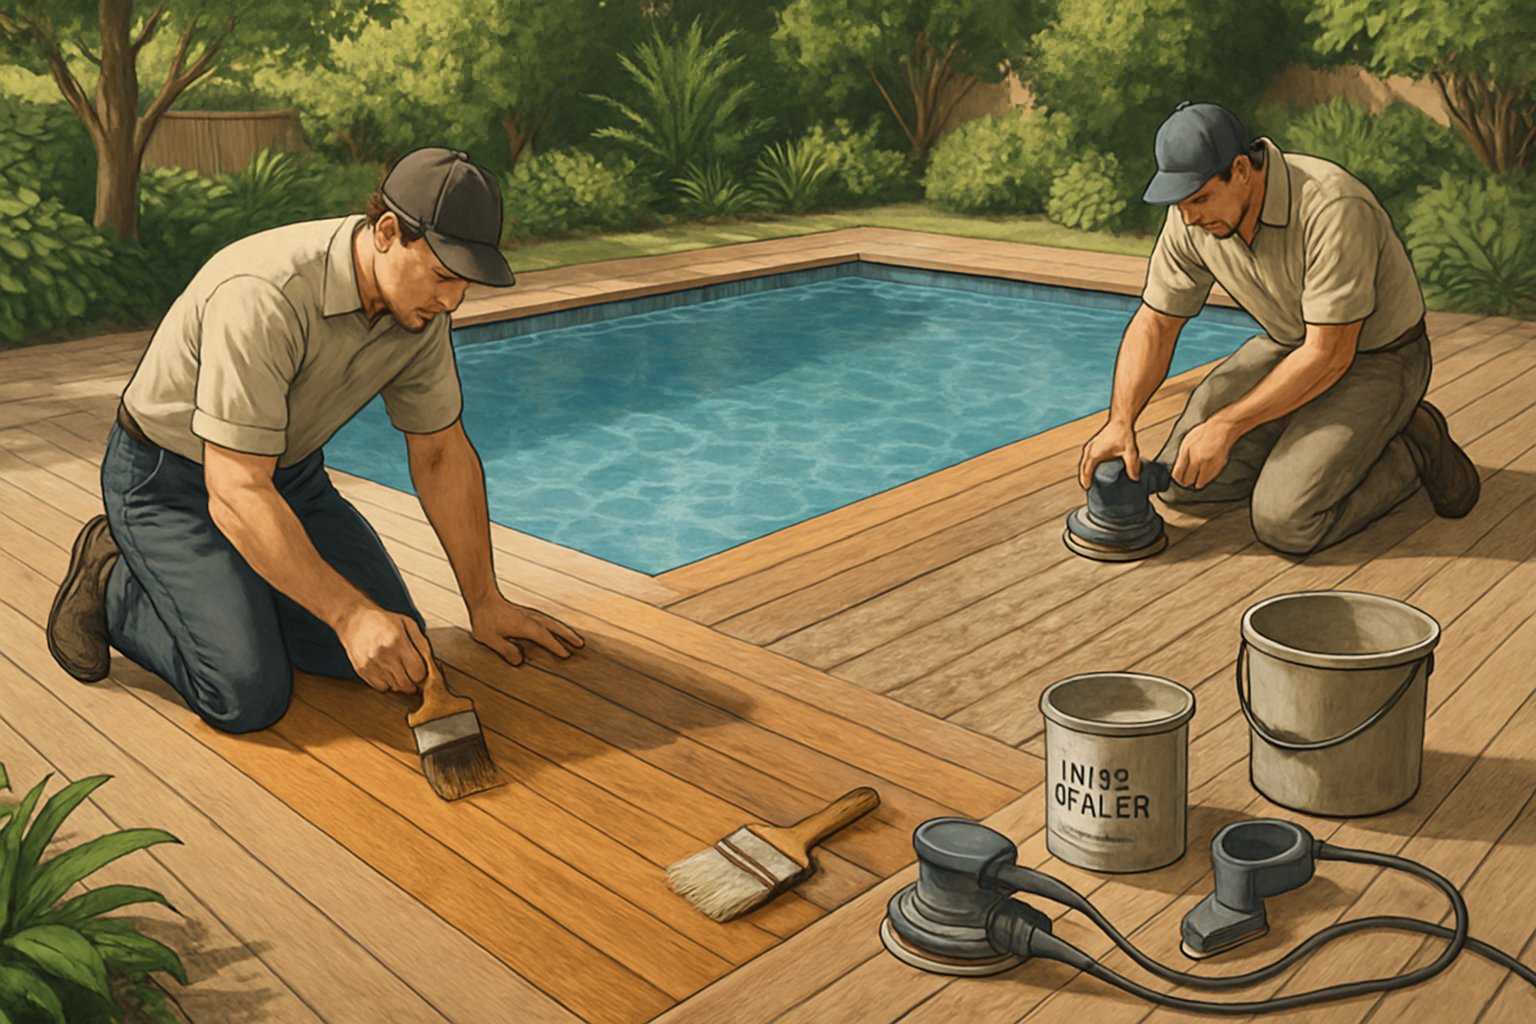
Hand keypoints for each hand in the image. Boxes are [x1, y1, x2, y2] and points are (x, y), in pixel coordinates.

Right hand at [334, 604, 428, 693]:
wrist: (355, 619)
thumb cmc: (383, 621)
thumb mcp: (407, 623)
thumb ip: (421, 642)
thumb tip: (430, 661)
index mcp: (399, 643)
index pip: (418, 672)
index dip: (422, 673)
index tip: (420, 669)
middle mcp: (385, 656)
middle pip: (406, 684)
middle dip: (412, 682)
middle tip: (411, 674)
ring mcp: (372, 665)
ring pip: (394, 687)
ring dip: (400, 682)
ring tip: (398, 670)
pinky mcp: (362, 671)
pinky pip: (380, 688)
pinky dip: (386, 683)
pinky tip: (386, 672)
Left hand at [470, 595, 584, 666]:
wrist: (482, 598)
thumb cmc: (485, 619)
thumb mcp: (490, 638)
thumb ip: (505, 650)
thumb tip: (520, 661)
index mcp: (524, 626)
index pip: (544, 637)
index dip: (556, 646)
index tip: (567, 654)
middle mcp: (530, 619)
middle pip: (554, 627)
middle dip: (568, 635)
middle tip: (581, 643)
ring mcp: (529, 615)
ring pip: (551, 622)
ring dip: (563, 629)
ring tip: (574, 637)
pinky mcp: (525, 614)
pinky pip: (545, 620)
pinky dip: (554, 625)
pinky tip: (554, 629)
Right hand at [1079, 419, 1140, 490]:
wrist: (1121, 421)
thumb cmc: (1123, 434)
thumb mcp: (1130, 452)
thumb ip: (1132, 466)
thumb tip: (1135, 478)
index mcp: (1095, 454)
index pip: (1086, 471)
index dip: (1086, 481)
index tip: (1087, 488)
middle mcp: (1090, 450)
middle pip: (1083, 468)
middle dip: (1084, 478)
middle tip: (1087, 487)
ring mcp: (1090, 446)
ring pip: (1084, 462)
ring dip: (1084, 470)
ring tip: (1088, 479)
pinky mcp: (1093, 444)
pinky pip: (1086, 457)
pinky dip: (1087, 464)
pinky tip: (1092, 467)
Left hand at [1171, 419, 1239, 490]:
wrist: (1221, 430)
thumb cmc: (1204, 434)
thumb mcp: (1186, 443)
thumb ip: (1182, 457)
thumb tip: (1179, 469)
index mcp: (1186, 454)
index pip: (1177, 474)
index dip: (1177, 479)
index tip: (1179, 479)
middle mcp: (1197, 461)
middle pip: (1188, 480)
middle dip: (1186, 481)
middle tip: (1187, 480)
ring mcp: (1208, 465)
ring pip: (1200, 483)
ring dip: (1197, 482)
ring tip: (1197, 478)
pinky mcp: (1218, 468)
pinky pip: (1209, 479)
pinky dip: (1206, 478)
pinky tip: (1205, 473)